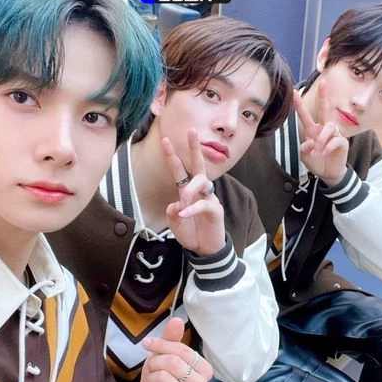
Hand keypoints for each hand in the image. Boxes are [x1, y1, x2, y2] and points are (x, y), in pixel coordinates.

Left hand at [129, 318, 212, 381]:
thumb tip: (177, 320)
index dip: (161, 345)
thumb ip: (171, 338)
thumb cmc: (159, 375)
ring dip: (152, 378)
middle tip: (152, 368)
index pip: (183, 351)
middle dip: (155, 362)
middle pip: (174, 363)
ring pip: (164, 378)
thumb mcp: (163, 354)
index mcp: (205, 370)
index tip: (147, 344)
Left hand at [162, 129, 225, 255]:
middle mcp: (199, 192)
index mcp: (187, 192)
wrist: (205, 250)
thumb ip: (173, 213)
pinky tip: (184, 214)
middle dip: (195, 148)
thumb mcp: (176, 224)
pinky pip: (203, 204)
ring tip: (183, 202)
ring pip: (201, 182)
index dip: (172, 156)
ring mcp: (209, 199)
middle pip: (198, 165)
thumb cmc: (191, 233)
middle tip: (192, 131)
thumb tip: (175, 204)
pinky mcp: (216, 210)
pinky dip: (192, 209)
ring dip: (189, 190)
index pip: (180, 171)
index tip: (165, 140)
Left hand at [293, 82, 349, 186]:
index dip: (299, 104)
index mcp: (312, 130)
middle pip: (324, 109)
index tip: (294, 92)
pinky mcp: (342, 141)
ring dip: (322, 138)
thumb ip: (304, 149)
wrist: (328, 173)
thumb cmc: (316, 162)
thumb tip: (310, 143)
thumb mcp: (305, 157)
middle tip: (323, 82)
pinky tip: (325, 152)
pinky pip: (336, 140)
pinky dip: (328, 147)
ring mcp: (334, 134)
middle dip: (323, 95)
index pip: (305, 115)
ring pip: (329, 127)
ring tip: (319, 149)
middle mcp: (323, 128)